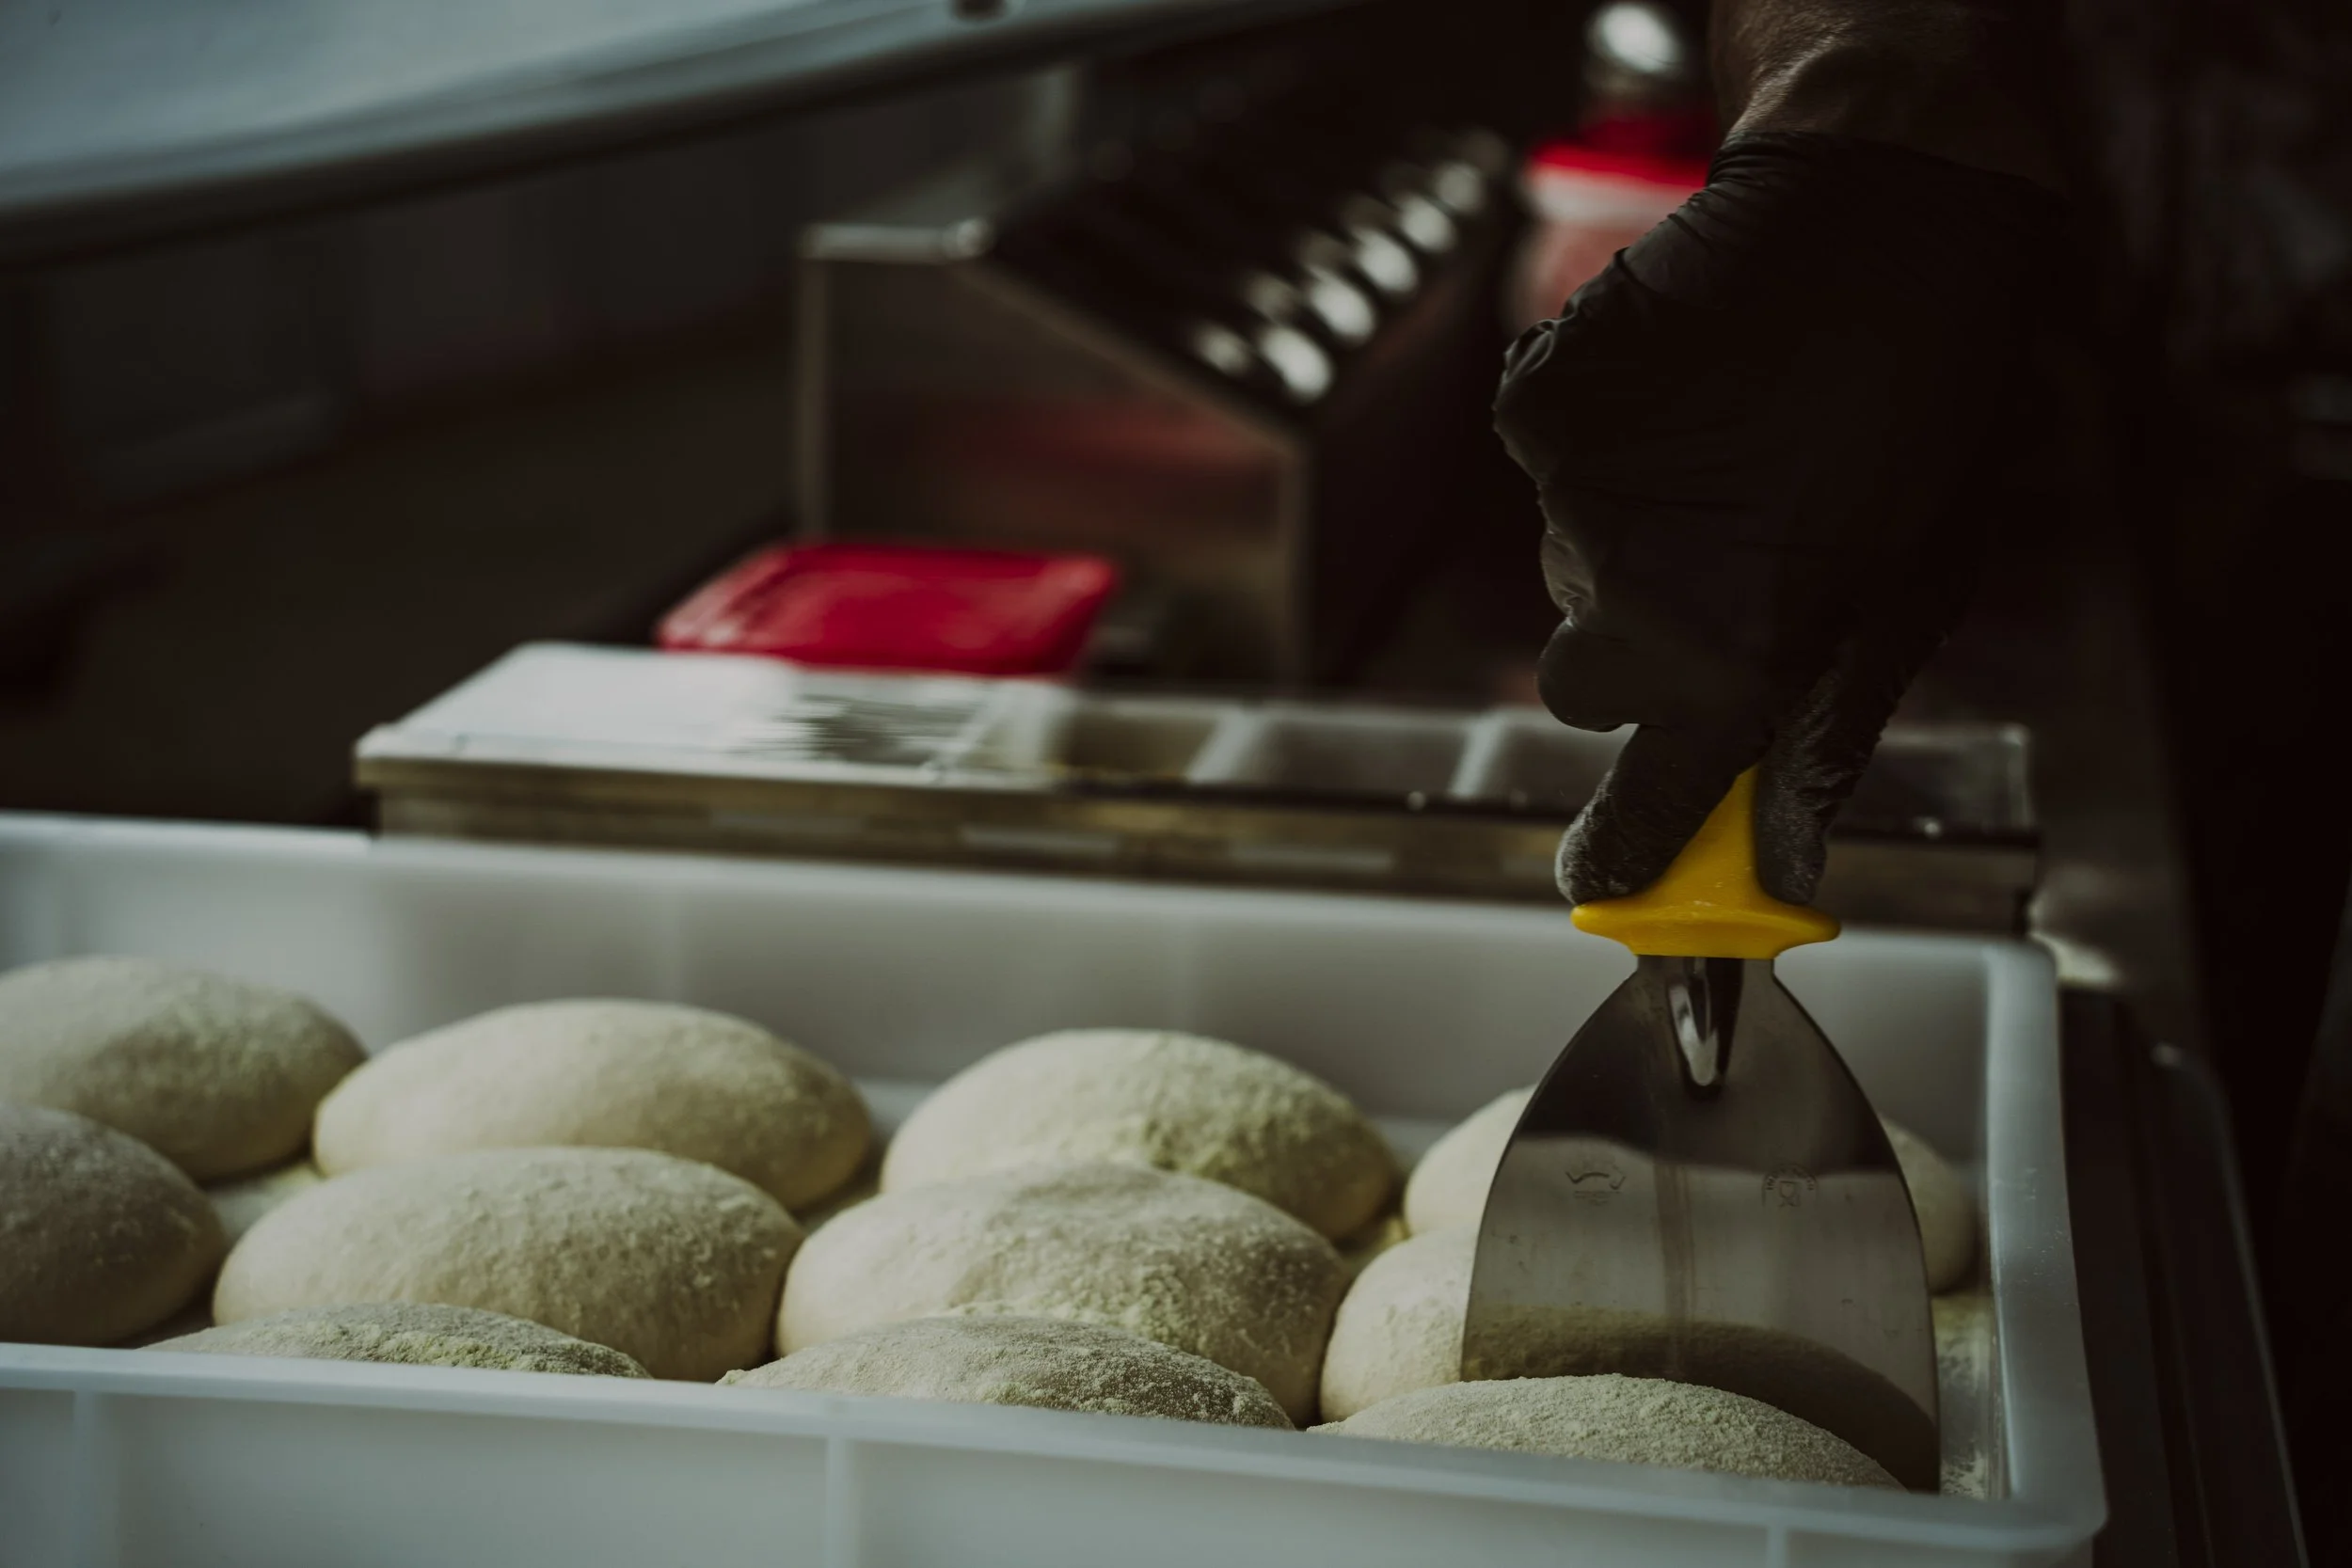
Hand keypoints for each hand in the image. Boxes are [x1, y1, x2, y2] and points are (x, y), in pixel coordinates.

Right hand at [1495, 132, 2062, 904]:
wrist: (1876, 216)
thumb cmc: (1922, 413)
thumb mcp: (1908, 593)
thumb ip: (1826, 732)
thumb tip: (1785, 861)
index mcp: (1732, 659)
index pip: (1645, 807)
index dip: (1620, 853)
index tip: (1598, 880)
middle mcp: (1631, 595)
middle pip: (1584, 685)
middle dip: (1635, 655)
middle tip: (1715, 577)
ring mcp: (1569, 498)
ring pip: (1569, 570)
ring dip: (1629, 540)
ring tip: (1719, 455)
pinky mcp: (1534, 411)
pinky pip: (1545, 472)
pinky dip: (1596, 452)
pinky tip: (1674, 400)